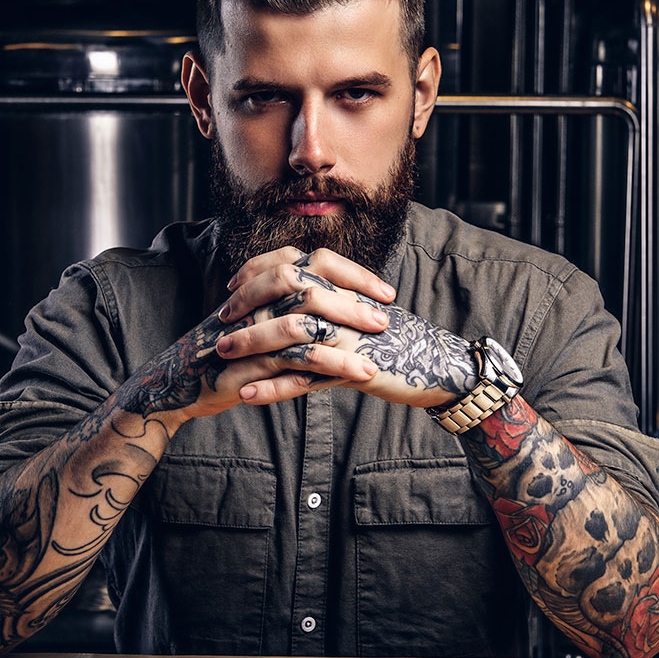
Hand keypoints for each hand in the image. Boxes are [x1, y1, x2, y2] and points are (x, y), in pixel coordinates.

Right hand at [111, 296, 375, 426]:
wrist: (182, 382)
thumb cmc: (230, 350)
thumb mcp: (264, 319)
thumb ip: (295, 302)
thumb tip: (348, 299)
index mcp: (265, 281)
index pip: (316, 262)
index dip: (354, 274)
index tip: (385, 293)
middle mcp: (257, 298)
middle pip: (311, 284)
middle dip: (352, 302)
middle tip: (385, 318)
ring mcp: (249, 327)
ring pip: (303, 325)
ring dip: (344, 342)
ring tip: (374, 358)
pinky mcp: (247, 361)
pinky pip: (292, 361)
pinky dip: (326, 369)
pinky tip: (354, 380)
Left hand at [213, 249, 477, 409]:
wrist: (436, 366)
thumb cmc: (393, 341)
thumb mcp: (356, 316)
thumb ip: (325, 305)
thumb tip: (288, 303)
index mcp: (340, 285)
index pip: (290, 263)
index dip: (256, 272)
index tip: (232, 288)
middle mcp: (342, 302)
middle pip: (285, 289)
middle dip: (247, 305)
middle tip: (221, 321)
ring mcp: (346, 332)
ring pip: (291, 332)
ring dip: (253, 344)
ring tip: (223, 358)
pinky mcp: (351, 366)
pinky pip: (304, 376)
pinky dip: (272, 386)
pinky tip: (248, 394)